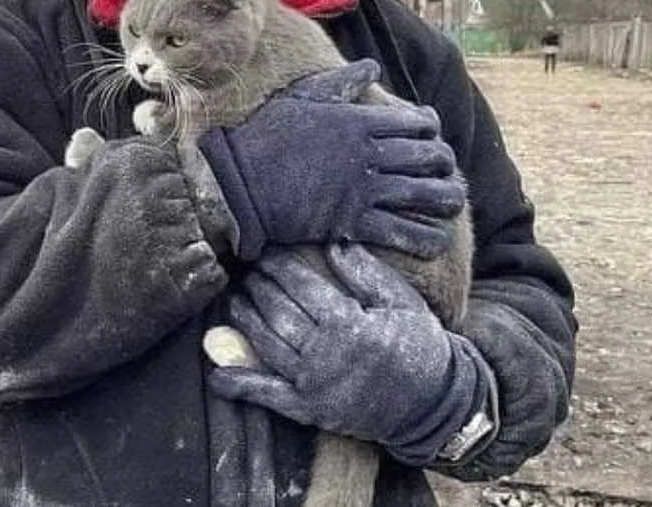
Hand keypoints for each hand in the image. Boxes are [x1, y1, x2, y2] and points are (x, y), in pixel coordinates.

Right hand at [197, 59, 464, 260]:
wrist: (238, 183)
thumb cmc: (265, 137)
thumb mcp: (301, 98)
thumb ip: (340, 82)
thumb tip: (372, 65)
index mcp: (358, 121)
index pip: (416, 122)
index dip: (432, 128)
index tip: (431, 134)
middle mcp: (368, 154)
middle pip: (428, 157)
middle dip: (444, 163)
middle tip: (445, 170)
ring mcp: (362, 189)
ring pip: (424, 194)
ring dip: (446, 199)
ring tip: (453, 203)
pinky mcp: (352, 221)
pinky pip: (401, 231)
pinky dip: (425, 238)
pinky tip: (436, 240)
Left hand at [208, 244, 490, 465]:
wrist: (434, 403)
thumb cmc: (420, 345)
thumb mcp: (402, 302)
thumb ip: (366, 273)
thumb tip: (334, 242)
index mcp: (350, 324)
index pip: (301, 286)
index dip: (278, 266)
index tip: (264, 249)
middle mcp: (326, 354)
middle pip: (278, 312)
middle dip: (258, 287)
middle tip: (245, 269)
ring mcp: (314, 384)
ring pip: (267, 344)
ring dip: (244, 320)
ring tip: (233, 299)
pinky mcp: (309, 409)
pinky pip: (268, 395)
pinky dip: (240, 384)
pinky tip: (218, 373)